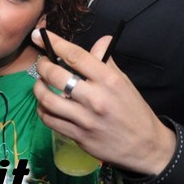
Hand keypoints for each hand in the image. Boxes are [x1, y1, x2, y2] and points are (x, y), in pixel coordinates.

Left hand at [32, 29, 175, 175]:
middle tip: (42, 64)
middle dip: (42, 66)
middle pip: (55, 76)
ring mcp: (85, 119)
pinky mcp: (78, 136)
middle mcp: (95, 98)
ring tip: (41, 83)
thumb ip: (107, 61)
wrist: (146, 146)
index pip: (75, 56)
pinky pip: (49, 120)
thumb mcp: (124, 81)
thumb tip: (102, 40)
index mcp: (108, 80)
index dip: (54, 43)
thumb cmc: (134, 110)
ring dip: (38, 88)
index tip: (39, 36)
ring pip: (47, 99)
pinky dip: (42, 109)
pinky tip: (46, 104)